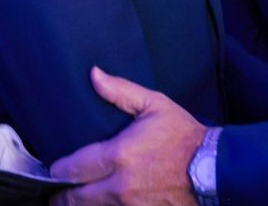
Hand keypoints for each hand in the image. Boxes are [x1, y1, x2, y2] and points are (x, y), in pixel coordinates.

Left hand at [50, 67, 203, 205]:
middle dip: (61, 195)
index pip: (72, 169)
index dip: (57, 170)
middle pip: (74, 199)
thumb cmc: (183, 136)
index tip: (53, 168)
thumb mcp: (155, 105)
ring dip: (81, 204)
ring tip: (74, 197)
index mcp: (119, 155)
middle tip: (56, 190)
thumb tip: (94, 75)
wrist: (214, 168)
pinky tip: (99, 202)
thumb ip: (121, 91)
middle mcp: (120, 186)